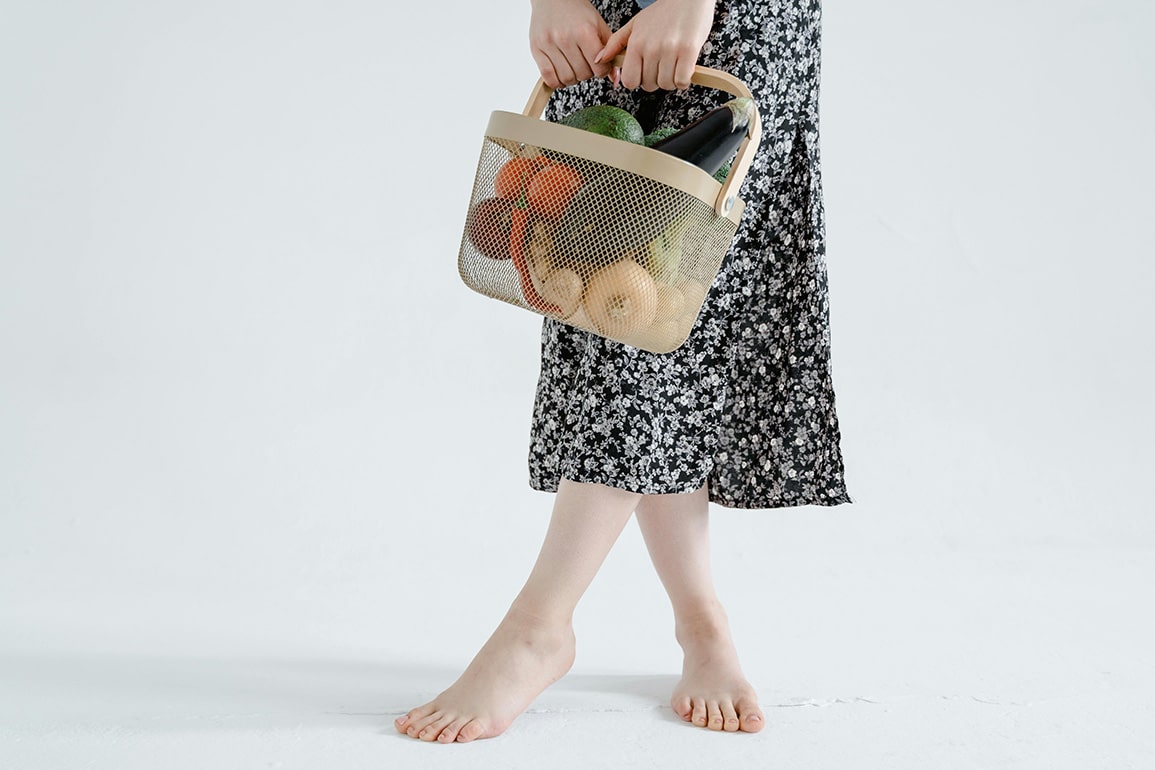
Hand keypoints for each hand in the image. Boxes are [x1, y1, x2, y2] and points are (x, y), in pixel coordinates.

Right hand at [529, 0, 614, 87]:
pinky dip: (557, 81)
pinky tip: (561, 74)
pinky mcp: (536, 49)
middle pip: (583, 74)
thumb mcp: (598, 26)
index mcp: (585, 32)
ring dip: (573, 78)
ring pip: (566, 79)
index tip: (600, 67)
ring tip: (573, 67)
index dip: (602, 70)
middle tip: (585, 63)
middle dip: (587, 73)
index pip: (599, 67)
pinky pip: (548, 78)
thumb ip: (609, 50)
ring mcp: (549, 44)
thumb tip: (614, 77)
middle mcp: (566, 38)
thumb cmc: (577, 11)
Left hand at [594, 0, 714, 90]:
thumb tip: (599, 60)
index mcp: (636, 43)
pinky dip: (684, 79)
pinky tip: (684, 67)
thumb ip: (616, 43)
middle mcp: (651, 48)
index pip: (629, 81)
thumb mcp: (635, 24)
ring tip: (674, 65)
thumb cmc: (663, 12)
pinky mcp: (689, 52)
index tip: (644, 74)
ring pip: (666, 85)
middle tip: (662, 67)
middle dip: (655, 80)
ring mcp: (670, 50)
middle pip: (649, 85)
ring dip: (671, 81)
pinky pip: (682, 80)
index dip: (637, 81)